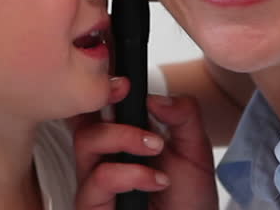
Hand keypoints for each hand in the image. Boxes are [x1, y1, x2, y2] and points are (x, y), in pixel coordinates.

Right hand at [74, 81, 218, 209]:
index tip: (125, 82)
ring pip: (85, 141)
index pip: (98, 106)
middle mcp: (102, 157)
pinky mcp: (91, 205)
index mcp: (122, 139)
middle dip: (109, 104)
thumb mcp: (195, 151)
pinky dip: (129, 174)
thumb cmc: (188, 202)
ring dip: (123, 137)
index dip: (103, 89)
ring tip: (156, 147)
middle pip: (83, 116)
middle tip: (134, 102)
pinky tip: (155, 180)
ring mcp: (94, 181)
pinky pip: (97, 179)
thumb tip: (157, 97)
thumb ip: (183, 116)